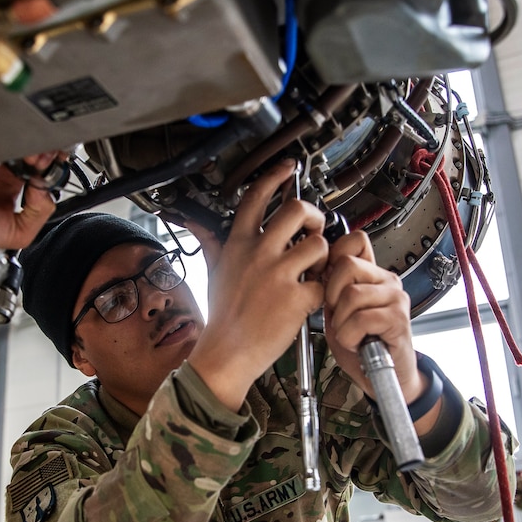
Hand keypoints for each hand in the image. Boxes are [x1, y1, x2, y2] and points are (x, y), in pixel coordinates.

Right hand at [0, 151, 67, 257]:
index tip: (55, 170)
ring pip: (17, 141)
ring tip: (36, 157)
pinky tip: (17, 153)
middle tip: (49, 159)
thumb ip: (37, 215)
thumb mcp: (16, 234)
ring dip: (30, 147)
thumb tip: (47, 193)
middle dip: (45, 155)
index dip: (51, 169)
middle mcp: (2, 168)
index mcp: (13, 185)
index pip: (40, 170)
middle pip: (32, 152)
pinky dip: (9, 141)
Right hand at [189, 159, 327, 410]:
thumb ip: (210, 244)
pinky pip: (323, 281)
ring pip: (318, 244)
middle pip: (297, 211)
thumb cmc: (222, 316)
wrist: (226, 352)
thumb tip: (195, 225)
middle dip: (314, 216)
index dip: (275, 176)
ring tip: (316, 267)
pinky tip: (315, 294)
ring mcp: (278, 276)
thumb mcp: (213, 272)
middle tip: (313, 229)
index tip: (288, 168)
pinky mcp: (296, 299)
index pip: (257, 197)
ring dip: (324, 254)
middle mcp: (259, 254)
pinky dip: (325, 288)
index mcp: (238, 245)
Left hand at [322, 231, 427, 406]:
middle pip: (346, 265)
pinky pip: (361, 318)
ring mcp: (395, 297)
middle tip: (338, 317)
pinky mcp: (398, 318)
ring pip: (351, 293)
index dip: (332, 257)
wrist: (381, 378)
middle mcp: (386, 280)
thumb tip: (314, 266)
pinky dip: (350, 336)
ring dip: (341, 321)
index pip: (353, 241)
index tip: (326, 283)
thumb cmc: (359, 345)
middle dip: (331, 295)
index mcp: (370, 274)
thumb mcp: (336, 311)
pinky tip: (356, 343)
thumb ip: (329, 288)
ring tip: (349, 333)